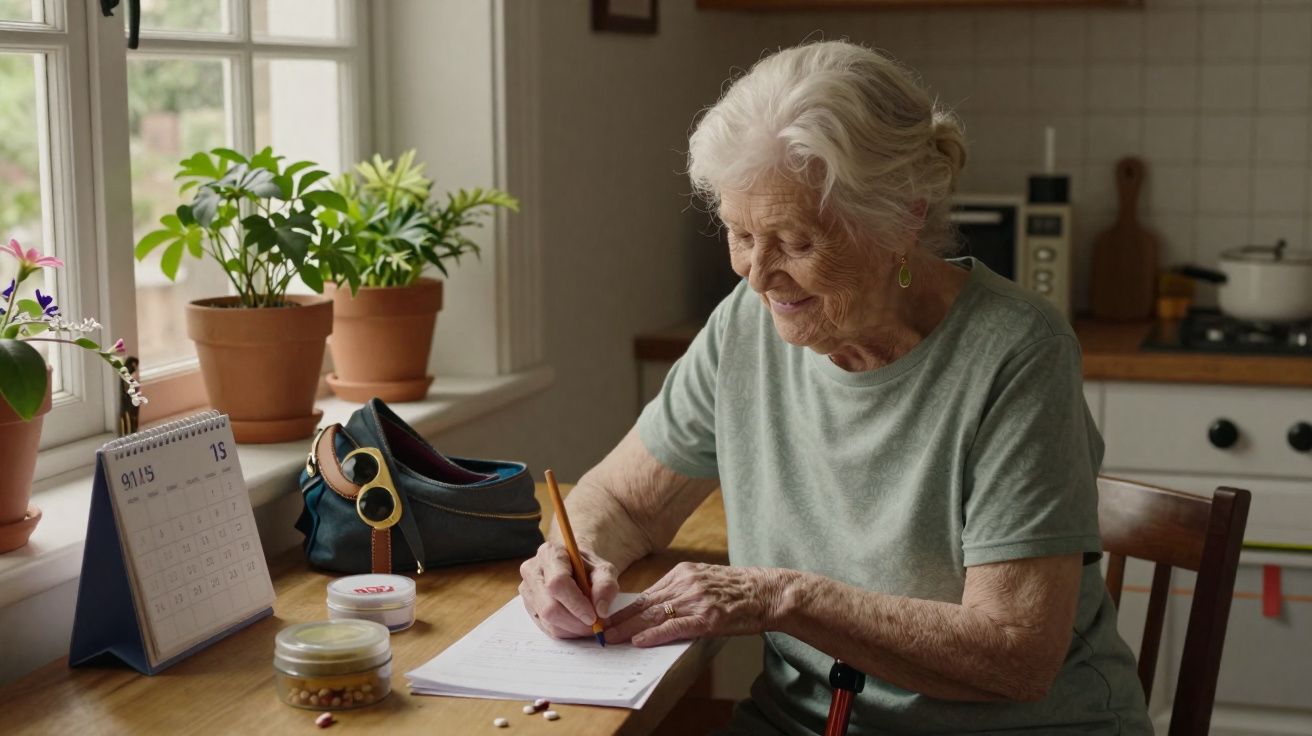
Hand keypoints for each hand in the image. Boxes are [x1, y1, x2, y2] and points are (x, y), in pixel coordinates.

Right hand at [519, 541, 618, 638]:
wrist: (575, 566)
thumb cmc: (588, 567)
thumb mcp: (604, 570)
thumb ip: (606, 586)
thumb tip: (601, 611)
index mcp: (550, 553)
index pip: (558, 583)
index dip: (576, 604)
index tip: (594, 617)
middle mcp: (532, 570)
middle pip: (549, 606)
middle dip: (575, 622)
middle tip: (595, 626)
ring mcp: (527, 589)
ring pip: (547, 620)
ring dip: (572, 628)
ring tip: (588, 623)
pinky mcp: (528, 606)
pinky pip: (545, 627)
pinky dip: (565, 630)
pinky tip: (577, 622)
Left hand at [604, 562, 785, 646]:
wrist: (768, 592)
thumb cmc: (739, 591)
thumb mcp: (706, 580)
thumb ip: (682, 590)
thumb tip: (656, 608)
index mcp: (684, 572)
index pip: (647, 594)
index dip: (625, 608)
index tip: (607, 618)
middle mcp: (686, 582)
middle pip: (645, 604)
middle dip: (619, 619)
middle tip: (599, 630)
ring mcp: (697, 599)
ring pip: (654, 615)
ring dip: (628, 629)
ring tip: (610, 639)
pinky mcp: (708, 617)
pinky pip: (675, 626)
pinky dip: (654, 634)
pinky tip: (639, 641)